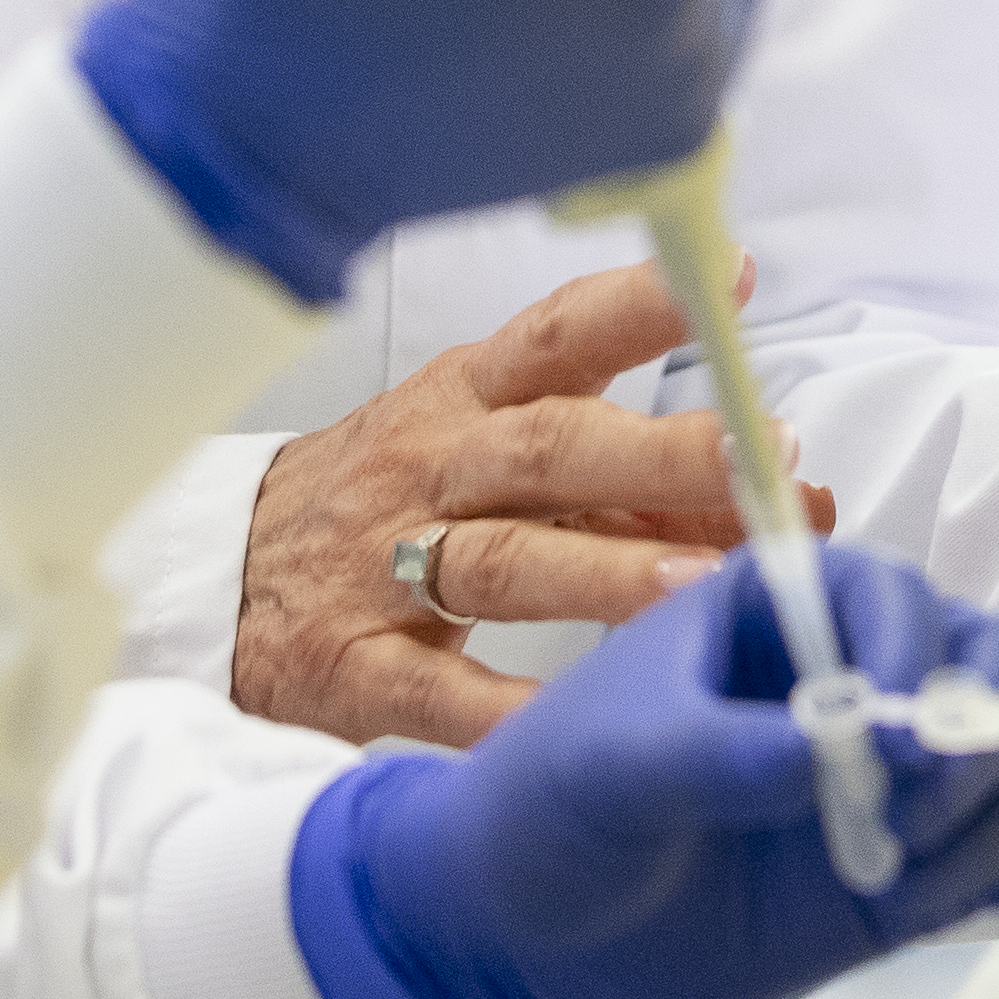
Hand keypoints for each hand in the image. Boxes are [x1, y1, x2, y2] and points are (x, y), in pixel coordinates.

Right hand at [237, 256, 839, 747]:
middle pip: (549, 448)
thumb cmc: (388, 501)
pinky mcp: (353, 665)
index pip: (555, 336)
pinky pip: (430, 688)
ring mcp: (386, 568)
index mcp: (466, 401)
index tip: (724, 278)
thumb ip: (623, 478)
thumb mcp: (489, 457)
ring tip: (702, 585)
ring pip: (502, 561)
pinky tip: (569, 720)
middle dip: (658, 454)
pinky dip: (499, 708)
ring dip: (606, 571)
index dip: (638, 304)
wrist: (220, 576)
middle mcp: (431, 471)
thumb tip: (778, 495)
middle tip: (759, 461)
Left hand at [290, 543, 998, 998]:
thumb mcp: (613, 765)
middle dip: (985, 732)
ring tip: (908, 873)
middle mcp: (862, 676)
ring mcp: (898, 775)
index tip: (891, 734)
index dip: (912, 657)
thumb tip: (837, 750)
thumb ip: (721, 752)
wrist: (532, 933)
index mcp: (783, 609)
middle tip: (917, 809)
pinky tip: (987, 897)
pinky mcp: (919, 864)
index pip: (896, 597)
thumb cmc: (551, 809)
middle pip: (998, 661)